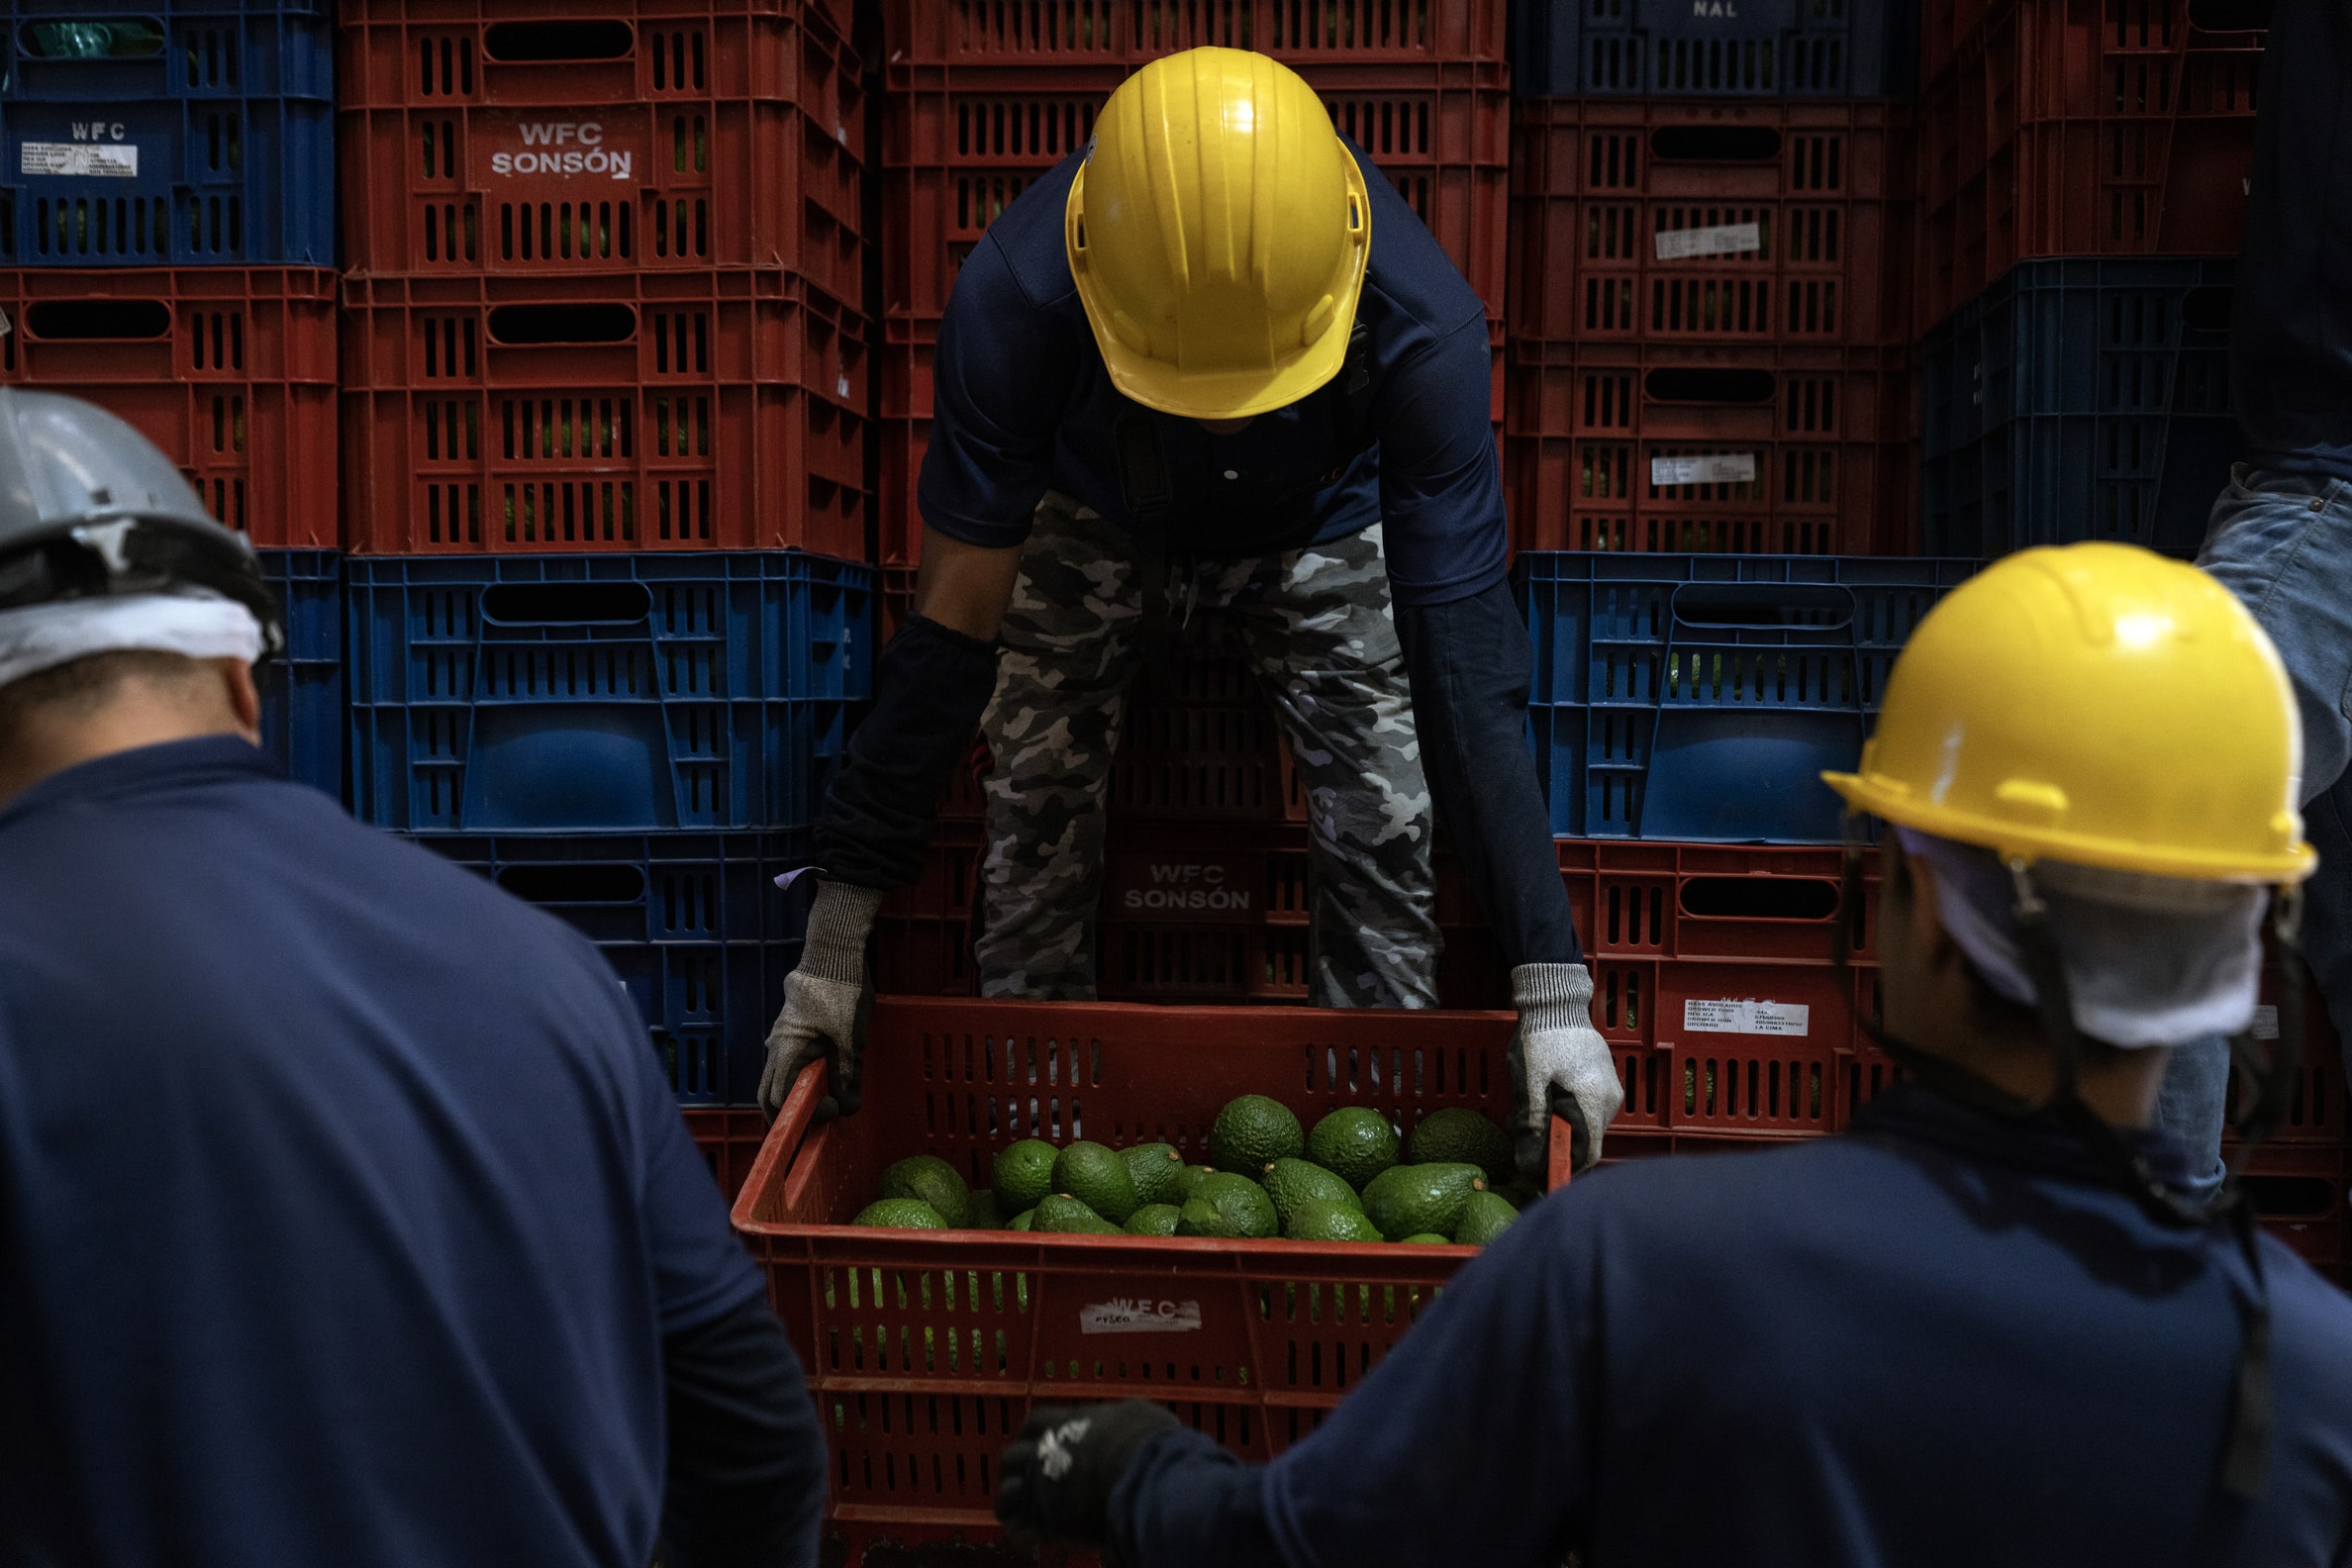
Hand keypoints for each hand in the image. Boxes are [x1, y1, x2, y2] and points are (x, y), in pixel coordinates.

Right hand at [758, 881, 882, 1118]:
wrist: (835, 951)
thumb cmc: (841, 992)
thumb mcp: (850, 1039)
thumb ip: (846, 1074)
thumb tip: (846, 1106)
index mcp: (786, 1050)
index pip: (777, 1098)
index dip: (802, 1114)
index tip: (831, 1109)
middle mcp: (777, 1046)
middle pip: (769, 1092)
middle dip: (787, 1113)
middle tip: (813, 1124)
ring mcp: (782, 1036)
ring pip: (780, 1075)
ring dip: (799, 1091)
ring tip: (831, 1095)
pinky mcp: (793, 1027)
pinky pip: (791, 1059)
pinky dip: (805, 1073)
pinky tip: (831, 1071)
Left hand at [995, 1399, 1179, 1550]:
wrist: (1141, 1476)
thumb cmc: (1149, 1446)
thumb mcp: (1142, 1417)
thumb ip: (1128, 1419)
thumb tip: (1138, 1421)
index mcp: (1069, 1423)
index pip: (1036, 1423)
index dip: (1033, 1437)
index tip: (1037, 1447)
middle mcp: (1047, 1449)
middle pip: (1011, 1456)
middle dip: (1015, 1470)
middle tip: (1026, 1485)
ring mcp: (1041, 1483)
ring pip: (1006, 1491)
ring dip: (1011, 1502)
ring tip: (1023, 1515)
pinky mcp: (1042, 1517)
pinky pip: (1017, 1527)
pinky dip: (1023, 1533)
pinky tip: (1036, 1540)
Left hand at [1510, 962, 1624, 1181]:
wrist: (1555, 1003)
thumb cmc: (1539, 1042)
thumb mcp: (1529, 1085)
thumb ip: (1532, 1126)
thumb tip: (1527, 1166)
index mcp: (1593, 1104)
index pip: (1587, 1155)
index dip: (1563, 1168)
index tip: (1538, 1171)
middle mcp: (1610, 1101)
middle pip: (1585, 1141)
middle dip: (1555, 1144)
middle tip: (1523, 1134)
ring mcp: (1611, 1090)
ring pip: (1586, 1125)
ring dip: (1560, 1128)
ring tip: (1530, 1112)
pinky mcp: (1605, 1080)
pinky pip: (1588, 1109)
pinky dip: (1567, 1113)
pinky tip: (1545, 1098)